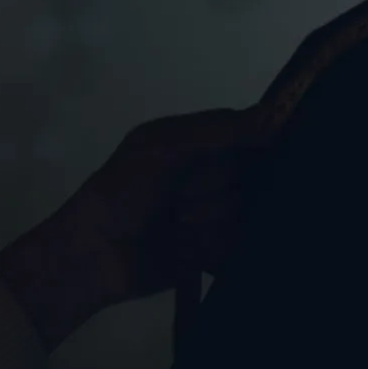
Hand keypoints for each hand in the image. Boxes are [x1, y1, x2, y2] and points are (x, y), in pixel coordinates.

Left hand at [0, 108, 266, 350]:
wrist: (94, 255)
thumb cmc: (121, 192)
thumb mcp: (163, 148)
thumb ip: (216, 131)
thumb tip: (273, 113)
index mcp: (195, 142)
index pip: (245, 131)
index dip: (256, 138)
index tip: (261, 146)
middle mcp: (208, 174)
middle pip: (247, 174)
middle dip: (214, 186)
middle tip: (179, 197)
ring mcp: (213, 214)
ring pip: (243, 210)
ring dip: (209, 218)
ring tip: (176, 224)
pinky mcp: (215, 250)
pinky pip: (239, 243)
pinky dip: (219, 244)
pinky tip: (191, 243)